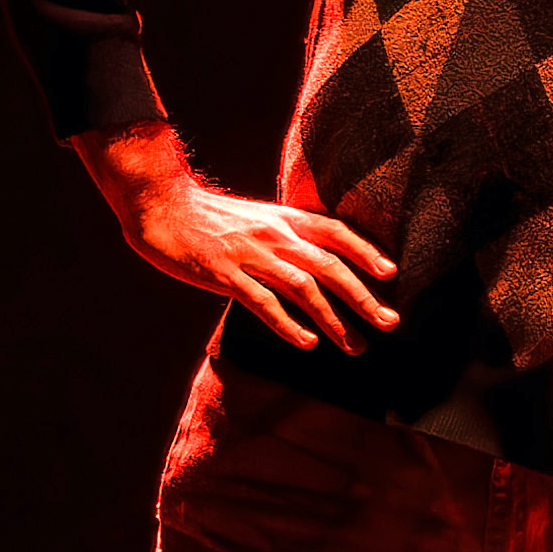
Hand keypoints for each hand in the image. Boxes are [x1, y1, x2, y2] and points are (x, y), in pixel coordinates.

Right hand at [73, 122, 401, 352]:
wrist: (162, 205)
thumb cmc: (213, 218)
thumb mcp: (260, 217)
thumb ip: (291, 235)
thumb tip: (325, 260)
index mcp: (286, 218)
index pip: (336, 232)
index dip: (365, 251)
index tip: (391, 274)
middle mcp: (275, 234)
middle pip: (329, 266)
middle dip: (363, 297)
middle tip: (389, 323)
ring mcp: (250, 255)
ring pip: (304, 289)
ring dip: (334, 320)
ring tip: (355, 346)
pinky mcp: (224, 274)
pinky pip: (263, 303)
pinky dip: (289, 325)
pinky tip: (308, 343)